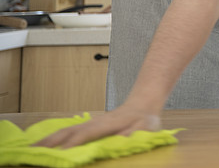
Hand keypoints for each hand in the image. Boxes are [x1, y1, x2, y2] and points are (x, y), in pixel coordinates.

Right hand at [34, 104, 160, 148]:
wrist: (142, 104)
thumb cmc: (145, 119)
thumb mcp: (145, 127)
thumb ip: (134, 133)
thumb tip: (122, 140)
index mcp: (107, 125)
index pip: (86, 134)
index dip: (72, 144)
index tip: (59, 154)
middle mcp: (94, 122)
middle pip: (68, 131)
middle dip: (51, 142)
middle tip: (33, 153)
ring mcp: (89, 123)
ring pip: (65, 131)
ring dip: (48, 140)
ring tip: (31, 149)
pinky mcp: (88, 126)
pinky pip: (67, 131)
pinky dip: (54, 137)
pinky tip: (44, 143)